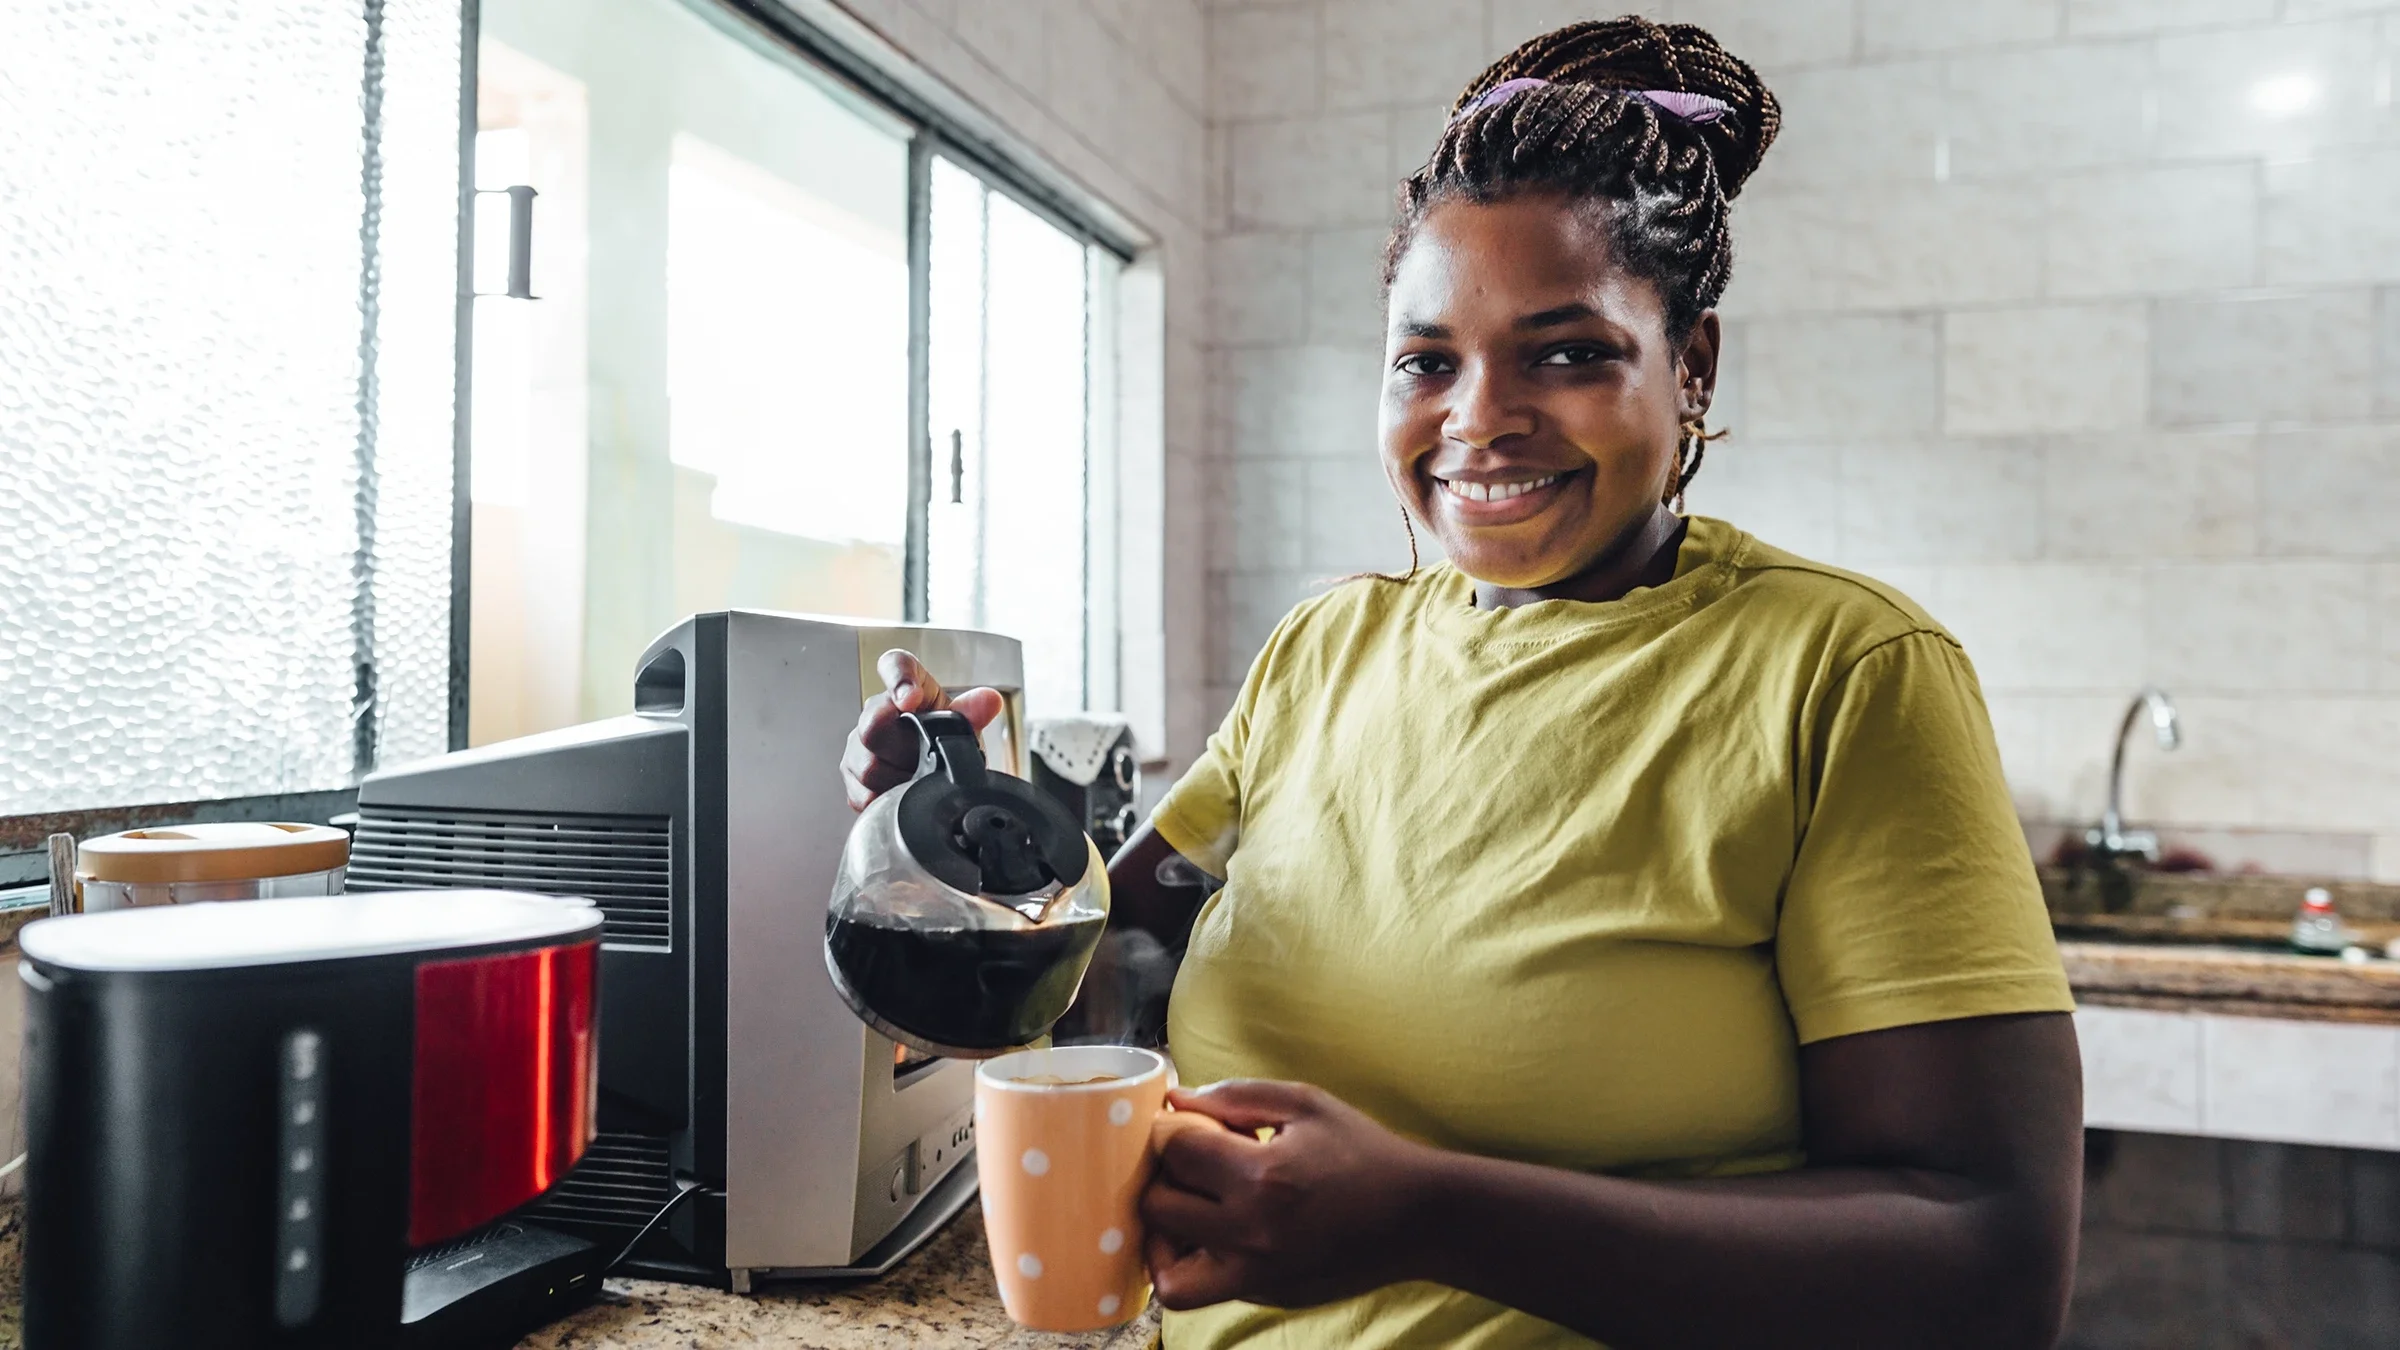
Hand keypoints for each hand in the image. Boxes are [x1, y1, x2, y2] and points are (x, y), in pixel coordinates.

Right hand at [840, 649, 1004, 810]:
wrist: (937, 772)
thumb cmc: (947, 740)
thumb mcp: (965, 727)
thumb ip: (973, 713)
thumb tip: (989, 701)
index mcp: (908, 687)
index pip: (894, 665)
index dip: (898, 680)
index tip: (911, 699)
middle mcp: (876, 711)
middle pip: (872, 726)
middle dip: (906, 750)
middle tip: (927, 759)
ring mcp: (859, 745)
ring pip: (868, 766)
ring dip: (900, 779)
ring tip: (921, 779)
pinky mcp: (852, 777)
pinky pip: (862, 794)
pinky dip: (888, 799)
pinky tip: (904, 793)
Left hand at [1139, 1080, 1439, 1310]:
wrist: (1417, 1218)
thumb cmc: (1363, 1151)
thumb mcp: (1306, 1104)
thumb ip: (1236, 1095)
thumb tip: (1176, 1100)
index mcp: (1263, 1176)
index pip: (1175, 1151)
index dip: (1172, 1131)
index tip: (1189, 1128)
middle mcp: (1253, 1233)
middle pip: (1159, 1207)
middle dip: (1164, 1178)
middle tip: (1189, 1167)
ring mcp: (1257, 1275)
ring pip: (1166, 1270)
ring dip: (1163, 1236)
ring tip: (1187, 1210)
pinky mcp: (1265, 1297)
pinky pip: (1200, 1290)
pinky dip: (1193, 1264)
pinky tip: (1214, 1235)